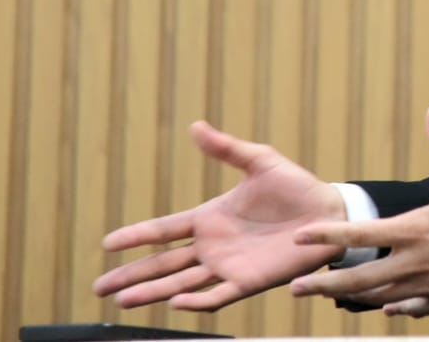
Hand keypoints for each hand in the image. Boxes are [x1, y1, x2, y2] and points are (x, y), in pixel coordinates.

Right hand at [93, 121, 346, 310]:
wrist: (330, 212)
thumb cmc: (296, 187)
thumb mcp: (259, 161)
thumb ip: (226, 148)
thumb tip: (195, 125)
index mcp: (210, 217)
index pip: (164, 229)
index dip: (136, 236)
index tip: (107, 243)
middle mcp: (213, 246)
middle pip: (163, 264)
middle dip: (131, 275)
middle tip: (99, 287)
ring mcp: (228, 266)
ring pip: (181, 284)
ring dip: (152, 293)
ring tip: (122, 301)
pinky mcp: (249, 281)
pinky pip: (218, 296)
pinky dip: (197, 302)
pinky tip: (176, 302)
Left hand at [286, 104, 428, 316]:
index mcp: (416, 230)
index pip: (361, 233)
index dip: (328, 235)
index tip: (301, 237)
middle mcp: (414, 262)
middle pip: (359, 278)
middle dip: (325, 284)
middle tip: (298, 288)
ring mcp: (427, 285)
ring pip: (380, 297)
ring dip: (353, 297)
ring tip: (332, 295)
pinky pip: (410, 307)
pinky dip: (394, 307)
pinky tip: (386, 306)